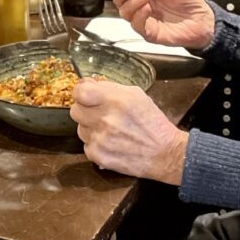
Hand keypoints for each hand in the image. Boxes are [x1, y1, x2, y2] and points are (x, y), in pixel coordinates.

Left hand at [70, 79, 188, 184]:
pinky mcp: (98, 155)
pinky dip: (96, 145)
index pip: (80, 92)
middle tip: (99, 114)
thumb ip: (109, 88)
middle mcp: (105, 119)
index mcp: (115, 101)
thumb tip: (88, 84)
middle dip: (85, 111)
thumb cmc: (152, 123)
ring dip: (91, 129)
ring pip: (80, 129)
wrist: (164, 153)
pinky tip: (111, 144)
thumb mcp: (136, 95)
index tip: (85, 96)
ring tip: (110, 131)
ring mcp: (100, 139)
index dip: (80, 93)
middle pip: (75, 111)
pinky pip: (86, 146)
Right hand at [112, 0, 214, 50]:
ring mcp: (144, 19)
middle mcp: (142, 6)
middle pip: (121, 1)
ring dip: (131, 4)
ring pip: (125, 13)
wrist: (201, 20)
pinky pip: (136, 25)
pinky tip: (147, 8)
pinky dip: (139, 16)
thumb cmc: (189, 1)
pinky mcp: (149, 32)